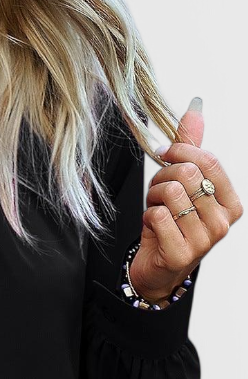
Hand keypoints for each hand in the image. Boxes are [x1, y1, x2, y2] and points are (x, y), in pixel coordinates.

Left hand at [131, 99, 242, 301]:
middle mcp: (222, 223)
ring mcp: (204, 241)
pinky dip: (148, 216)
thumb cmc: (171, 224)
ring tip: (156, 208)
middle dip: (163, 177)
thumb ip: (191, 148)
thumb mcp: (183, 184)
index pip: (209, 161)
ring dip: (154, 197)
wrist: (158, 268)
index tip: (164, 153)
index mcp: (230, 203)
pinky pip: (158, 216)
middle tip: (158, 191)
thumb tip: (195, 110)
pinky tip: (153, 227)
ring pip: (171, 193)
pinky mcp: (181, 254)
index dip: (180, 151)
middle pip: (187, 174)